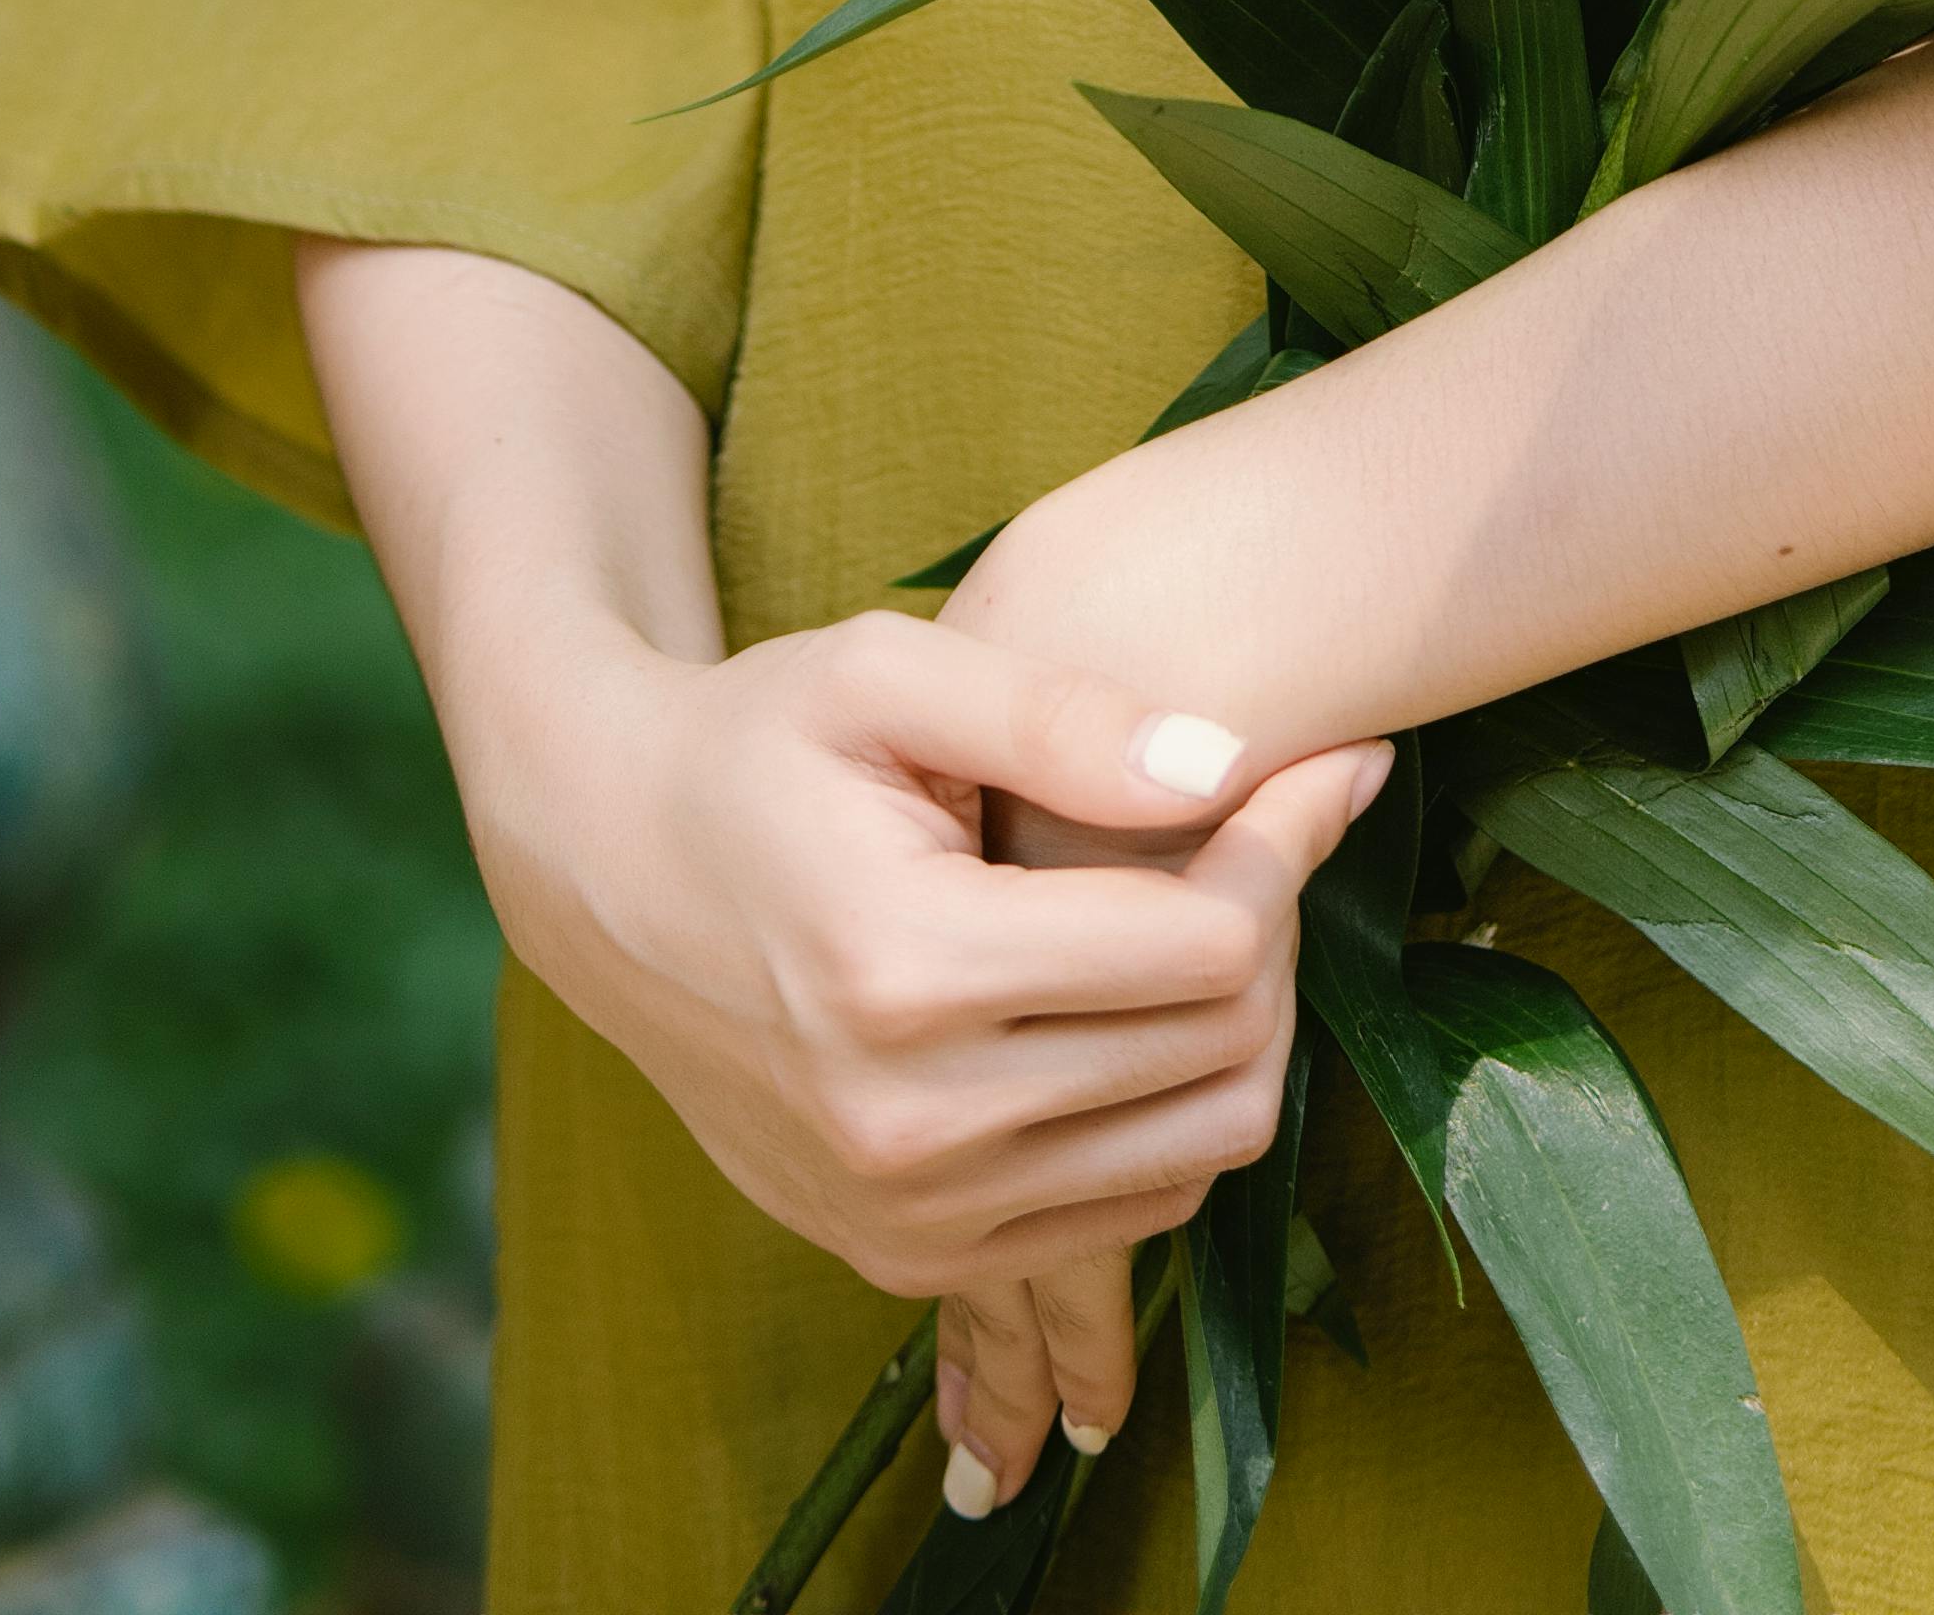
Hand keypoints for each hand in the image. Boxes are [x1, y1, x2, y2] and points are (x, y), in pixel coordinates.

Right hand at [458, 600, 1385, 1352]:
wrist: (603, 868)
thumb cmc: (754, 742)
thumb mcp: (888, 673)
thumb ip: (1060, 714)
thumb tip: (1230, 762)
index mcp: (908, 970)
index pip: (1205, 944)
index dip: (1293, 841)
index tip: (1330, 761)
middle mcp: (910, 1127)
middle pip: (1222, 1054)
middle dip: (1280, 926)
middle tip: (1266, 827)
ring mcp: (905, 1216)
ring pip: (1198, 1154)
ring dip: (1244, 1031)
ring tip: (1208, 908)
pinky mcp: (903, 1259)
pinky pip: (1125, 1214)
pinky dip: (1172, 1114)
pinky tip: (1142, 1004)